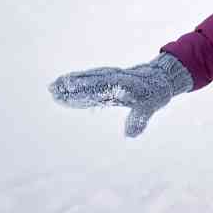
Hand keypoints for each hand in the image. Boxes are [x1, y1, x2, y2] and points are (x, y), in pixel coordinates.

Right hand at [48, 53, 193, 136]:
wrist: (159, 77)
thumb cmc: (154, 94)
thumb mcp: (149, 108)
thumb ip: (139, 120)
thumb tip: (130, 135)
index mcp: (124, 86)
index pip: (102, 88)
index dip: (86, 90)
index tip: (71, 91)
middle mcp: (115, 79)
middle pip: (91, 82)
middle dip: (73, 86)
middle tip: (53, 89)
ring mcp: (110, 77)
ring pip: (88, 79)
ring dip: (71, 83)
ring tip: (52, 87)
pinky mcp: (106, 79)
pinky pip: (90, 80)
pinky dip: (76, 83)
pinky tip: (63, 86)